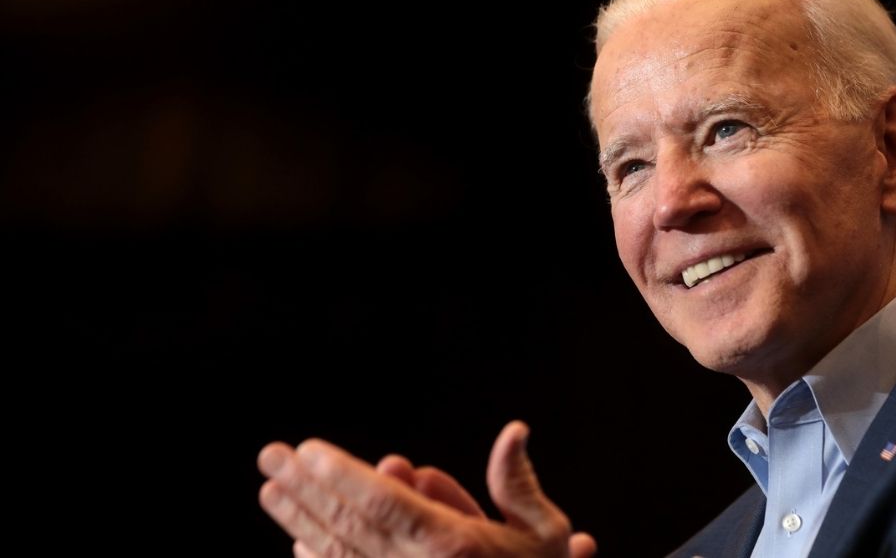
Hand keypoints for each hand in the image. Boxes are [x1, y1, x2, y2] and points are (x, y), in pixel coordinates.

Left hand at [258, 421, 596, 556]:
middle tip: (270, 456)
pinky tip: (297, 543)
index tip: (310, 451)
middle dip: (306, 487)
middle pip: (349, 524)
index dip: (344, 477)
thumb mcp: (544, 535)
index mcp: (455, 546)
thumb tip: (515, 431)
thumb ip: (518, 484)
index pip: (386, 505)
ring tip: (272, 490)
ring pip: (338, 554)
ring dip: (301, 519)